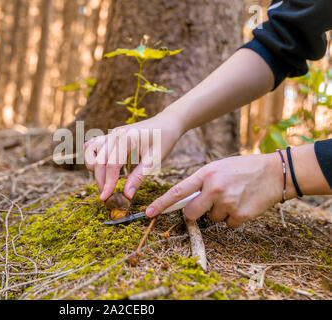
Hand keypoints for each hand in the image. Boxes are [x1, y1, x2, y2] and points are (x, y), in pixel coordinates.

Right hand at [84, 112, 183, 201]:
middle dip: (100, 180)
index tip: (106, 198)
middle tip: (106, 196)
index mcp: (128, 138)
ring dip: (94, 169)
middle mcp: (116, 134)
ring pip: (91, 152)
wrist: (167, 122)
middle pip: (99, 160)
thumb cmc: (163, 140)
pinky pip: (92, 145)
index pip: (112, 164)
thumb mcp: (155, 160)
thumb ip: (139, 177)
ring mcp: (111, 133)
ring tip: (105, 182)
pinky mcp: (110, 135)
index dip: (107, 183)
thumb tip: (127, 195)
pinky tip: (100, 167)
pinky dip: (92, 157)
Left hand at [146, 153, 285, 227]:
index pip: (177, 192)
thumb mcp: (218, 168)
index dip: (161, 204)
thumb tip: (185, 202)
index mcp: (206, 174)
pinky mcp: (240, 215)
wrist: (275, 173)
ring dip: (219, 213)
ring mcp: (227, 203)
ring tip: (233, 197)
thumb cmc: (243, 169)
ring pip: (211, 219)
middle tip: (208, 204)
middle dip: (195, 213)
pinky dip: (233, 218)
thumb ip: (201, 182)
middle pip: (191, 213)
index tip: (148, 213)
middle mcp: (214, 189)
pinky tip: (243, 204)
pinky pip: (228, 224)